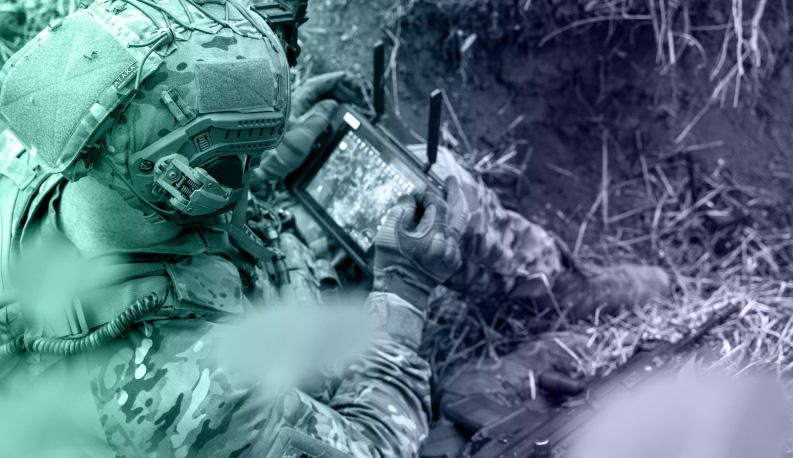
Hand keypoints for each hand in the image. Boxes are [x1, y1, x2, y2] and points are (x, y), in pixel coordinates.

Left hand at [254, 72, 349, 183]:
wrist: (255, 170)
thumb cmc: (273, 156)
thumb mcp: (300, 139)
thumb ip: (317, 120)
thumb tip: (332, 104)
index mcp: (292, 105)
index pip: (315, 85)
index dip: (332, 80)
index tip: (346, 78)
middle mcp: (290, 108)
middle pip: (316, 91)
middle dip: (335, 89)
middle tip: (352, 94)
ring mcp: (290, 117)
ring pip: (314, 101)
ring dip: (331, 99)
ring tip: (345, 103)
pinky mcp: (290, 128)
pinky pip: (311, 112)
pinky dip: (324, 110)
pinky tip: (330, 116)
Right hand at [373, 176, 468, 309]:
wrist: (400, 291)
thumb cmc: (392, 263)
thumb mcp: (389, 231)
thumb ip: (402, 208)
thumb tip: (413, 198)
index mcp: (434, 235)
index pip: (437, 204)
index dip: (426, 196)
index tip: (415, 196)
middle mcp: (448, 244)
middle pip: (459, 211)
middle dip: (455, 193)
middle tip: (451, 180)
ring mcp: (453, 254)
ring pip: (460, 225)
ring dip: (455, 209)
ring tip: (452, 196)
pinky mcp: (453, 262)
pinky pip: (455, 238)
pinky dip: (449, 228)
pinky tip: (442, 223)